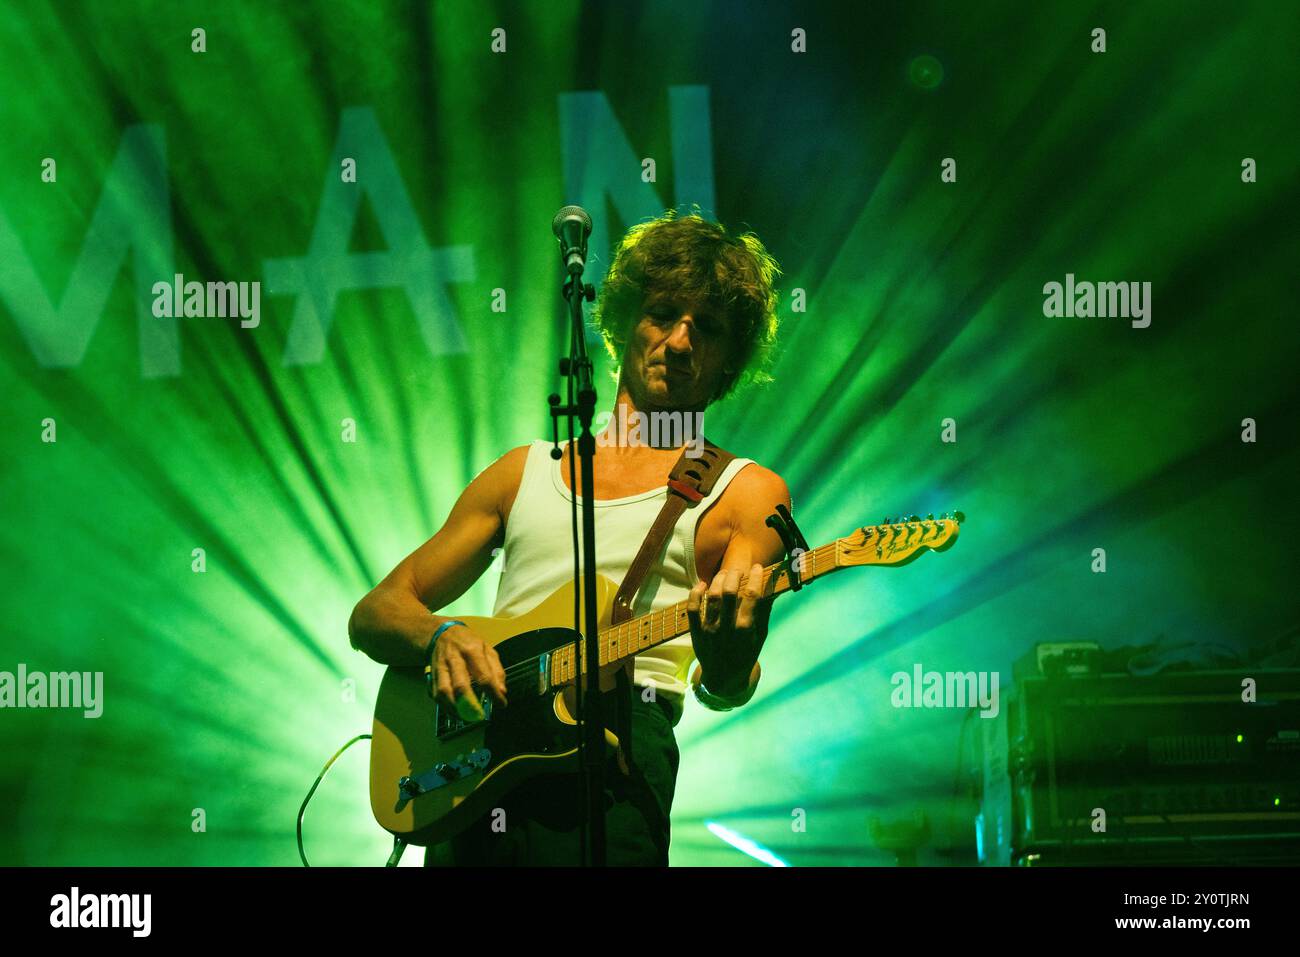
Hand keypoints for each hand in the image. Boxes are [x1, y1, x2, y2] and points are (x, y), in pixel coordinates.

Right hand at [429, 622, 507, 720]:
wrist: (442, 633)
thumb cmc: (468, 642)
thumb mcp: (488, 649)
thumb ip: (497, 670)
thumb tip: (502, 692)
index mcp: (472, 650)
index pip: (484, 675)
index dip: (493, 693)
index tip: (501, 704)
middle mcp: (454, 659)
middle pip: (460, 685)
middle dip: (471, 704)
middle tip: (480, 716)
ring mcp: (440, 667)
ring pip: (444, 691)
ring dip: (454, 708)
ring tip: (465, 717)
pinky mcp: (431, 675)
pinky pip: (435, 694)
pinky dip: (444, 706)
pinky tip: (454, 711)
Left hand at [687, 564, 773, 696]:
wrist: (724, 678)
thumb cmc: (746, 654)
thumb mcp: (760, 636)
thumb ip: (764, 612)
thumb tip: (772, 588)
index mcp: (746, 629)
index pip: (752, 595)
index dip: (755, 577)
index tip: (757, 567)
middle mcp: (727, 627)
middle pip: (728, 591)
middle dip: (734, 574)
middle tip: (738, 569)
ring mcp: (710, 629)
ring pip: (712, 596)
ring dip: (718, 580)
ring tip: (724, 573)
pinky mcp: (696, 631)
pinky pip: (692, 608)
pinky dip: (696, 593)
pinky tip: (703, 584)